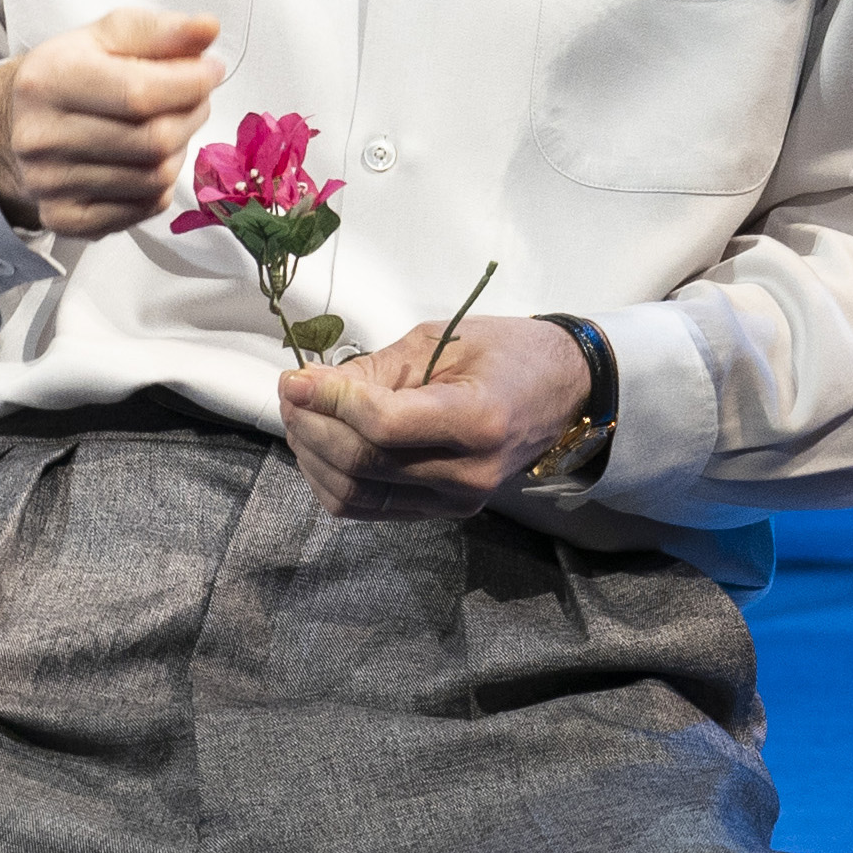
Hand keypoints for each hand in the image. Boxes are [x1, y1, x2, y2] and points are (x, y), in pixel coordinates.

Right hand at [0, 9, 221, 237]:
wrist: (14, 125)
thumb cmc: (70, 74)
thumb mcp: (107, 37)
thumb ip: (159, 31)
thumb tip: (207, 28)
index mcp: (49, 81)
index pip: (139, 93)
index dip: (191, 83)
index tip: (210, 70)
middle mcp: (42, 137)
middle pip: (153, 141)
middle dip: (191, 116)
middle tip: (194, 99)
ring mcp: (50, 185)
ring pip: (155, 178)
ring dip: (180, 150)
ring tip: (170, 126)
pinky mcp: (65, 218)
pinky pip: (144, 209)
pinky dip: (162, 184)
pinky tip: (150, 160)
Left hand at [277, 316, 590, 521]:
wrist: (563, 392)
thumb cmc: (507, 353)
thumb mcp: (442, 340)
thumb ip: (376, 369)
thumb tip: (310, 386)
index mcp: (480, 420)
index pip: (385, 425)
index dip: (331, 401)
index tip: (296, 377)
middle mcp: (469, 473)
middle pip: (364, 463)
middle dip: (311, 426)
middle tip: (290, 390)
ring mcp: (456, 501)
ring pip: (356, 496)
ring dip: (312, 456)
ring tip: (299, 415)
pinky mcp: (442, 513)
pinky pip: (368, 509)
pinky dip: (331, 479)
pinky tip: (320, 444)